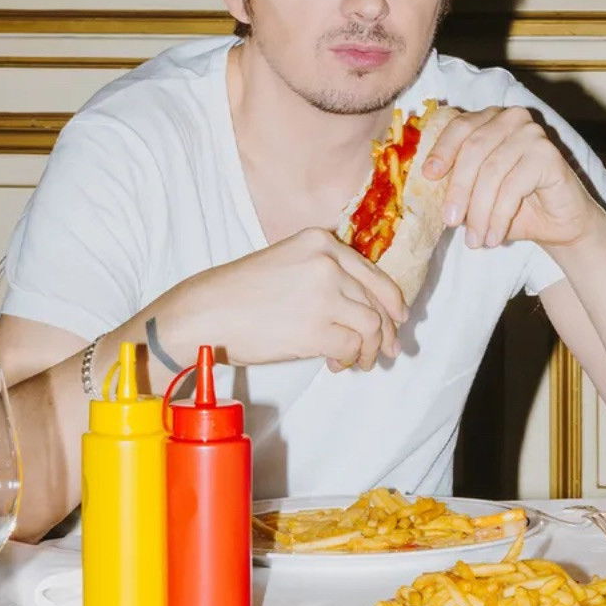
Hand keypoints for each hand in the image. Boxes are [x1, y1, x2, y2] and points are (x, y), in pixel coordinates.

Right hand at [163, 229, 405, 371]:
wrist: (206, 312)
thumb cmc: (238, 293)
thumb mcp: (285, 263)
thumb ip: (323, 275)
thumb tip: (362, 309)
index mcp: (320, 241)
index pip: (372, 273)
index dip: (391, 300)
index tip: (399, 318)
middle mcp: (327, 263)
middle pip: (377, 300)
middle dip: (387, 330)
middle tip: (388, 351)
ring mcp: (324, 294)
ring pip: (372, 325)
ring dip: (371, 349)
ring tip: (359, 362)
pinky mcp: (317, 328)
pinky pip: (352, 346)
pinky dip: (350, 359)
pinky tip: (336, 364)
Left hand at [423, 107, 602, 249]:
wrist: (557, 224)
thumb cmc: (513, 207)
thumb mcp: (475, 194)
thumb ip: (454, 183)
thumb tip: (424, 187)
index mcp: (489, 120)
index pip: (459, 127)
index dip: (442, 150)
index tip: (428, 177)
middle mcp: (511, 119)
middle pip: (473, 149)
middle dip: (458, 190)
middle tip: (450, 222)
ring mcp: (532, 133)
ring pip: (492, 171)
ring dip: (480, 211)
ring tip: (475, 240)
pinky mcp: (549, 154)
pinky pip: (514, 185)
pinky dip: (499, 216)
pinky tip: (495, 237)